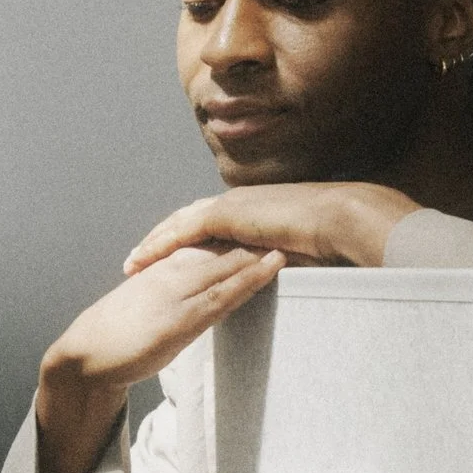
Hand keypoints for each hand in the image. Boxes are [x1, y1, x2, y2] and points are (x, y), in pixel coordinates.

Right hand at [34, 242, 278, 472]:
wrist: (87, 354)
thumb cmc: (120, 331)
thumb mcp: (153, 300)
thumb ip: (179, 288)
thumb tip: (207, 282)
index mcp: (168, 264)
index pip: (214, 240)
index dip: (246, 230)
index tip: (280, 219)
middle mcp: (174, 271)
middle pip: (226, 246)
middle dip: (261, 234)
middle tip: (299, 220)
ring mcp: (178, 293)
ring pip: (229, 265)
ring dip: (263, 250)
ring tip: (297, 236)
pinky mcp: (180, 319)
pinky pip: (222, 295)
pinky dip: (249, 279)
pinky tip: (270, 269)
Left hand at [125, 182, 415, 272]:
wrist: (340, 218)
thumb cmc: (331, 238)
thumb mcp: (299, 248)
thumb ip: (282, 256)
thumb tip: (282, 270)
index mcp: (252, 208)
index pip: (209, 223)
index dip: (186, 239)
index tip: (168, 257)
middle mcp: (236, 202)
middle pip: (185, 220)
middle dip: (161, 239)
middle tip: (138, 259)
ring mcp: (229, 205)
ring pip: (178, 225)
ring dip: (153, 244)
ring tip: (133, 263)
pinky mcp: (226, 214)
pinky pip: (183, 232)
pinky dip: (161, 245)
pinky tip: (143, 259)